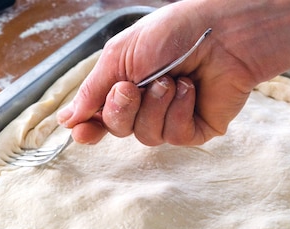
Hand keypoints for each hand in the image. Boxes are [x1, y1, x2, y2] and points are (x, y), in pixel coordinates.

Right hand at [56, 3, 257, 145]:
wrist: (222, 32)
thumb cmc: (173, 34)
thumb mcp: (120, 55)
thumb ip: (92, 89)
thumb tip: (67, 120)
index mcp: (127, 84)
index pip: (101, 117)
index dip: (89, 128)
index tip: (81, 132)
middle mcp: (148, 104)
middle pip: (119, 129)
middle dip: (122, 109)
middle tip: (133, 87)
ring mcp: (173, 118)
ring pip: (146, 136)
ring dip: (155, 106)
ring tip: (171, 80)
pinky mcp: (197, 129)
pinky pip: (174, 136)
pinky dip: (178, 111)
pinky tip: (190, 89)